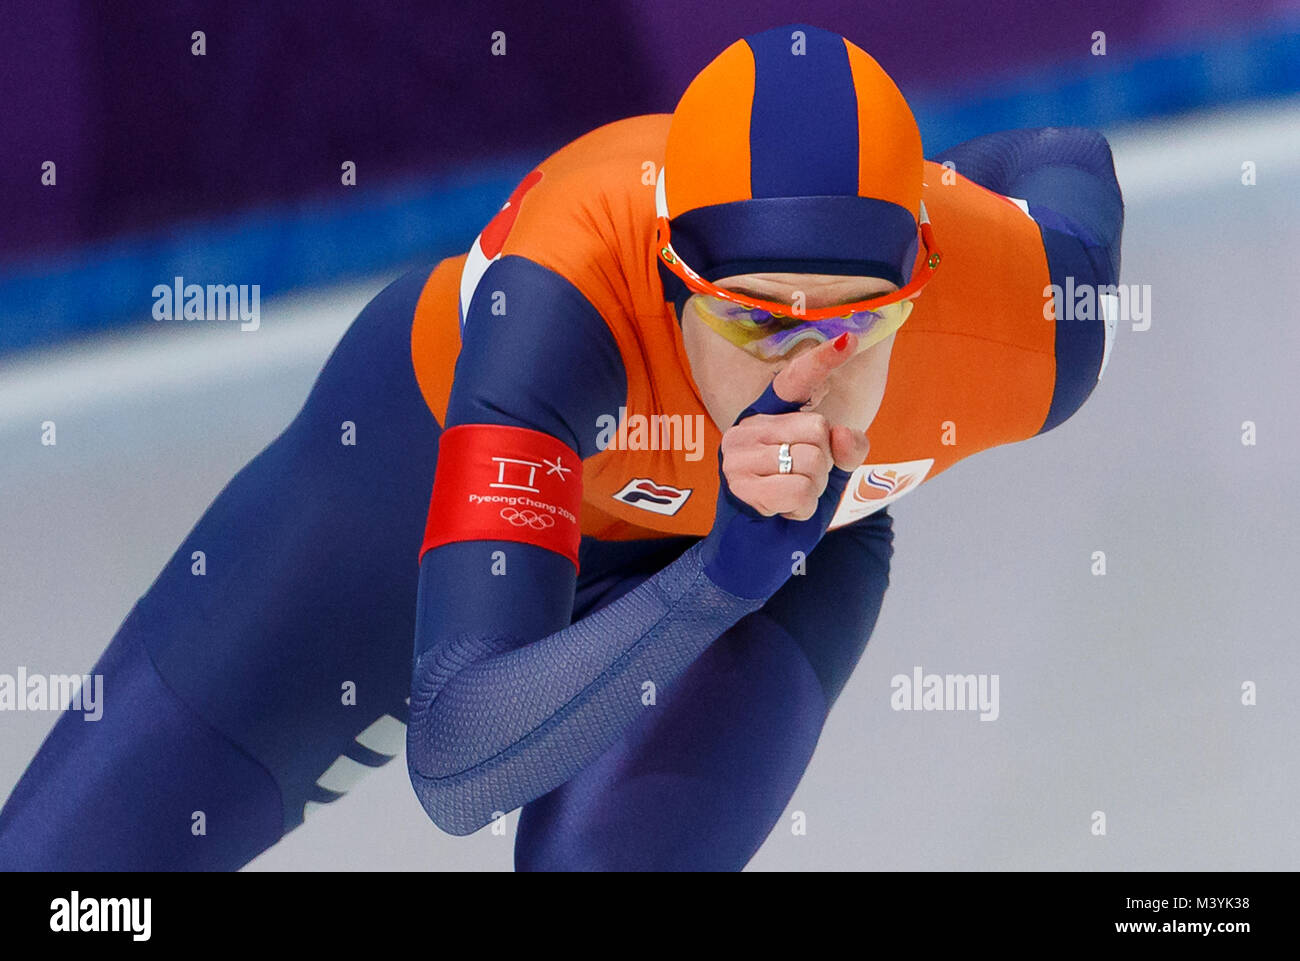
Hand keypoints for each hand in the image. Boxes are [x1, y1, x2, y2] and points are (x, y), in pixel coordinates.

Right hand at [720, 333, 869, 519]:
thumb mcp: (829, 475)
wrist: (753, 553)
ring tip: (788, 500)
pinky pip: (799, 489)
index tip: (850, 339)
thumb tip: (843, 434)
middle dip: (823, 466)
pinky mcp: (739, 485)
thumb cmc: (789, 506)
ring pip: (811, 462)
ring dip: (812, 492)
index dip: (821, 361)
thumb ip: (845, 449)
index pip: (794, 382)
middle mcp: (746, 428)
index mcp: (765, 417)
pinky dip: (801, 508)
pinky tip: (781, 512)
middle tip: (799, 484)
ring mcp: (737, 455)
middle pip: (818, 430)